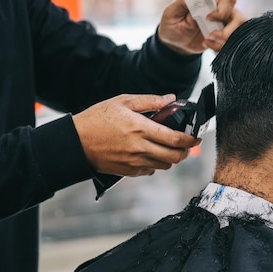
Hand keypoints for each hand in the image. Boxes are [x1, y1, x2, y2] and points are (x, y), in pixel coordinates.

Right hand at [72, 94, 200, 176]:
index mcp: (141, 128)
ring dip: (171, 157)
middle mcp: (140, 148)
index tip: (197, 136)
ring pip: (165, 165)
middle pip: (176, 157)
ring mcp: (135, 162)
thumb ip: (150, 101)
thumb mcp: (122, 102)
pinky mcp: (129, 172)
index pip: (176, 139)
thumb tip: (171, 99)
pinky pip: (151, 171)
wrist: (75, 143)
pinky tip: (150, 153)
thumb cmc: (97, 119)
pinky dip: (156, 164)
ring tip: (167, 147)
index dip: (192, 139)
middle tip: (186, 144)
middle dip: (186, 151)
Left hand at [157, 0, 245, 54]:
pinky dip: (220, 48)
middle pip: (239, 17)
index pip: (228, 0)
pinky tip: (207, 46)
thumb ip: (184, 3)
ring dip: (225, 41)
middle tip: (211, 35)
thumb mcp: (171, 13)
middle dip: (228, 30)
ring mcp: (224, 27)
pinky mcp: (223, 39)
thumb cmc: (171, 25)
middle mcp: (221, 13)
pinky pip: (232, 45)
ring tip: (207, 43)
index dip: (222, 11)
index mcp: (209, 2)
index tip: (207, 18)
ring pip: (239, 33)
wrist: (174, 44)